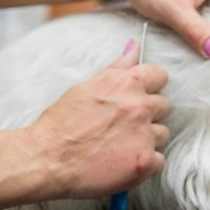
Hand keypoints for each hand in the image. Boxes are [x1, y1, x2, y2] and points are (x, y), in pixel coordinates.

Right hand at [25, 41, 168, 199]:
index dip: (151, 87)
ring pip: (162, 134)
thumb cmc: (61, 124)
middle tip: (124, 125)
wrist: (46, 159)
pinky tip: (123, 162)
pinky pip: (159, 160)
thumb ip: (117, 68)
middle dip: (147, 114)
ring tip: (120, 146)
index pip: (160, 76)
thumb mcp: (87, 86)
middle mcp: (140, 106)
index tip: (141, 96)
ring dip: (147, 139)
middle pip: (163, 106)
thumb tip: (134, 46)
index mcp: (126, 83)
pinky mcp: (144, 161)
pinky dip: (144, 163)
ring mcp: (144, 134)